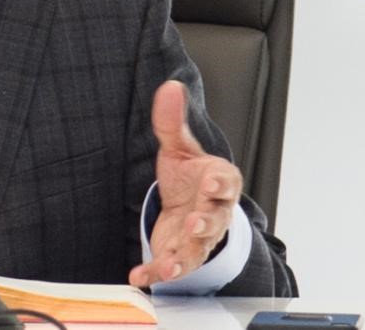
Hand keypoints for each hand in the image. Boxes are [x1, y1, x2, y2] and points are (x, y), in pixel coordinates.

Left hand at [128, 80, 240, 287]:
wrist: (188, 206)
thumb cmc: (190, 177)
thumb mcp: (179, 148)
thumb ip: (172, 121)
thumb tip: (170, 87)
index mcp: (218, 183)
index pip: (225, 183)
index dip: (218, 184)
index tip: (210, 182)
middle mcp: (212, 214)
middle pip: (213, 221)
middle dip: (205, 224)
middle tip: (195, 224)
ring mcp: (196, 238)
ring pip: (196, 251)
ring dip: (183, 258)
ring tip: (170, 265)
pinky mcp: (177, 253)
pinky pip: (169, 266)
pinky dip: (154, 273)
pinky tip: (138, 276)